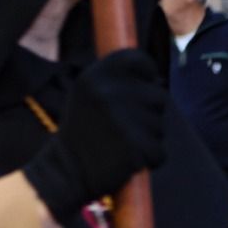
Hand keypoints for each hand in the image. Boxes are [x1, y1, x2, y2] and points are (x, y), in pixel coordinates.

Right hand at [22, 49, 167, 221]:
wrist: (66, 169)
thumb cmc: (82, 129)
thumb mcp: (87, 92)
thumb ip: (115, 80)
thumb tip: (157, 78)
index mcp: (95, 75)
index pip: (140, 59)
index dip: (148, 73)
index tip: (144, 85)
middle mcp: (108, 91)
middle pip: (159, 95)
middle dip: (150, 112)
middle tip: (124, 126)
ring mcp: (122, 118)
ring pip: (160, 125)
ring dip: (149, 137)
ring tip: (122, 142)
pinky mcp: (134, 145)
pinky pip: (159, 151)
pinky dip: (150, 159)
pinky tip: (128, 159)